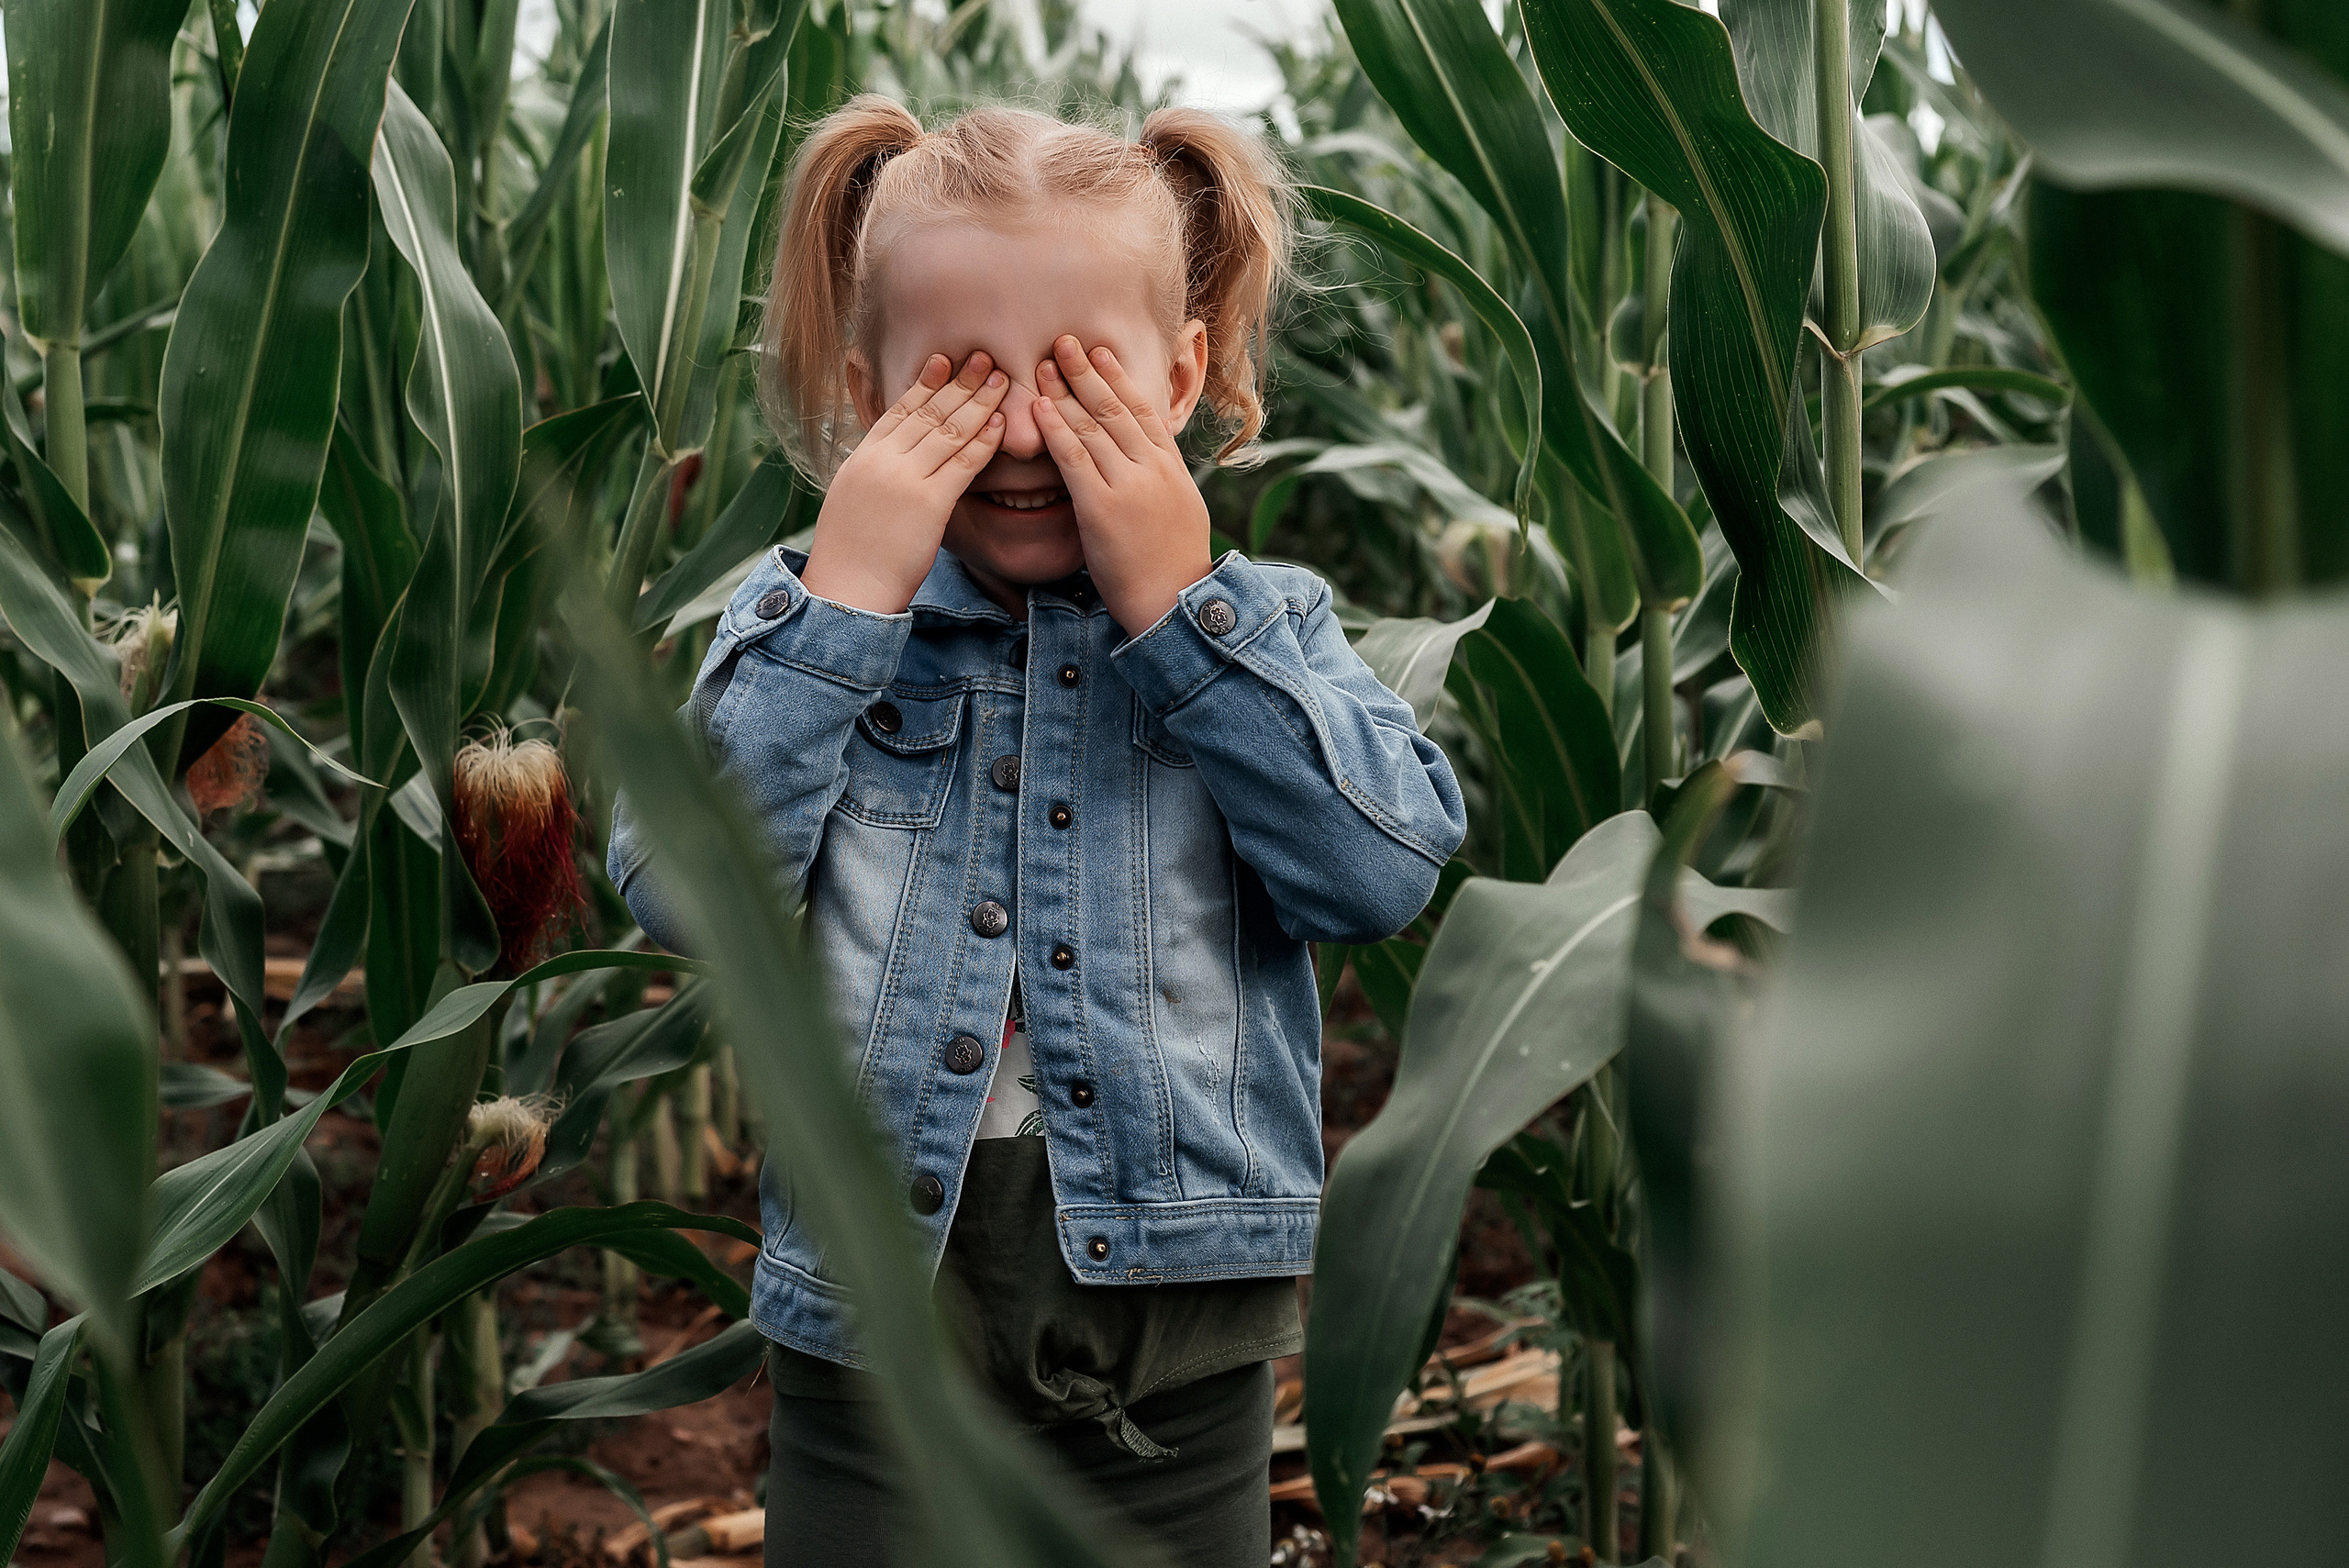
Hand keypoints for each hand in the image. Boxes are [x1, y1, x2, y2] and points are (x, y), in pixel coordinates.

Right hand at [801, 352, 1009, 613]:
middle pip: (928, 411)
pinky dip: (984, 440)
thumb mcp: (851, 500)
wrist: (845, 589)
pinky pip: (963, 464)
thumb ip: (871, 474)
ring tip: (1001, 379)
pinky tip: (1001, 423)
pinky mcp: (929, 504)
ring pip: (949, 430)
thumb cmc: (850, 555)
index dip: (925, 383)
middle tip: (985, 356)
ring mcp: (905, 479)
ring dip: (979, 402)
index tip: (944, 360)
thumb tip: (883, 465)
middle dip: (960, 382)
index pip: (899, 410)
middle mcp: (883, 460)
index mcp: (863, 457)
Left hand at [1034, 336, 1213, 635]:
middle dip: (1087, 372)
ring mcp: (1128, 485)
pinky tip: (1040, 408)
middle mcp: (1151, 468)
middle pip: (1115, 408)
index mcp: (1170, 467)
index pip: (1142, 409)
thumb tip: (1148, 459)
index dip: (1118, 378)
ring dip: (1065, 391)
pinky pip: (1074, 459)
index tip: (1100, 352)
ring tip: (1044, 364)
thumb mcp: (1180, 509)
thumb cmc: (1173, 564)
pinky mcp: (1101, 507)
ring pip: (1093, 426)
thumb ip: (1161, 479)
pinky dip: (1056, 429)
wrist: (1175, 600)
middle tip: (1064, 341)